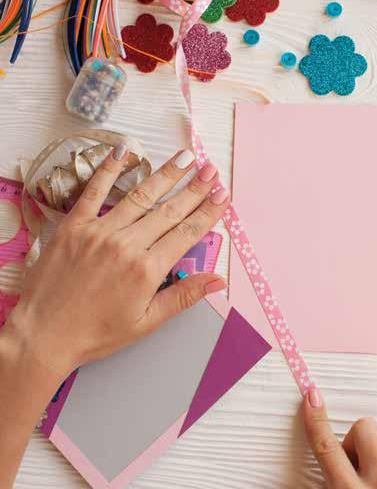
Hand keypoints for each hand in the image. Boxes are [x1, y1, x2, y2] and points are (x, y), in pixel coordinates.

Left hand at [5, 145, 229, 378]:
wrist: (43, 335)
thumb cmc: (95, 333)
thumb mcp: (147, 322)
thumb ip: (183, 296)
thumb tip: (217, 281)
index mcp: (147, 270)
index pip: (187, 233)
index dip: (208, 212)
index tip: (223, 195)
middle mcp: (126, 245)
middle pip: (169, 210)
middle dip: (195, 189)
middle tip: (212, 171)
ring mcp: (99, 232)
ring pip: (140, 196)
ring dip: (166, 175)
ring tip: (185, 159)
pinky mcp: (74, 226)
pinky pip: (94, 191)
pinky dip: (110, 171)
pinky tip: (125, 153)